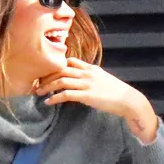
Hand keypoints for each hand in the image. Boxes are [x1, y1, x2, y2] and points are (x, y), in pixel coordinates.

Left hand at [36, 59, 158, 142]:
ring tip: (39, 92)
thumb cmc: (116, 93)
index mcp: (90, 68)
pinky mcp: (87, 95)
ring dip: (47, 86)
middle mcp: (86, 73)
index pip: (68, 61)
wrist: (128, 100)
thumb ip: (90, 78)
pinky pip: (66, 94)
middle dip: (46, 75)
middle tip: (36, 82)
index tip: (45, 73)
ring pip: (61, 80)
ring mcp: (86, 84)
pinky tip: (49, 102)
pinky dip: (55, 97)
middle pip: (61, 69)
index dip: (55, 66)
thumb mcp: (102, 79)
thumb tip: (80, 82)